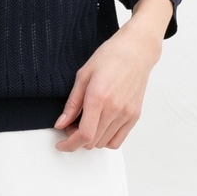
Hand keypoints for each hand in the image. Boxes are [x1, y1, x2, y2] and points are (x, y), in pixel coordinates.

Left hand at [54, 18, 162, 151]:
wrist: (136, 51)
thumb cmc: (110, 57)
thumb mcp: (83, 75)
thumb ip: (72, 103)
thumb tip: (61, 123)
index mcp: (98, 98)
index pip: (83, 135)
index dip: (69, 144)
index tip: (62, 144)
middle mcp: (114, 109)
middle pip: (92, 142)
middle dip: (77, 139)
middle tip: (71, 125)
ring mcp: (126, 114)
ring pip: (104, 143)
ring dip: (91, 139)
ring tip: (86, 122)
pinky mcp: (134, 116)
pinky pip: (118, 140)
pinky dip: (106, 139)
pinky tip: (100, 126)